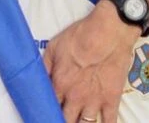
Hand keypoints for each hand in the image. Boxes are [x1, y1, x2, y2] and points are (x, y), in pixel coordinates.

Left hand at [44, 1, 136, 122]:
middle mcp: (75, 98)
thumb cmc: (78, 37)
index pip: (49, 104)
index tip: (45, 111)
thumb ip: (45, 65)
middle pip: (66, 119)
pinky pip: (108, 122)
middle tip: (61, 117)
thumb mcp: (53, 47)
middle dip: (62, 119)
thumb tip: (37, 78)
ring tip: (77, 121)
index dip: (47, 109)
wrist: (106, 34)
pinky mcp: (112, 100)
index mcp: (59, 84)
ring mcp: (94, 101)